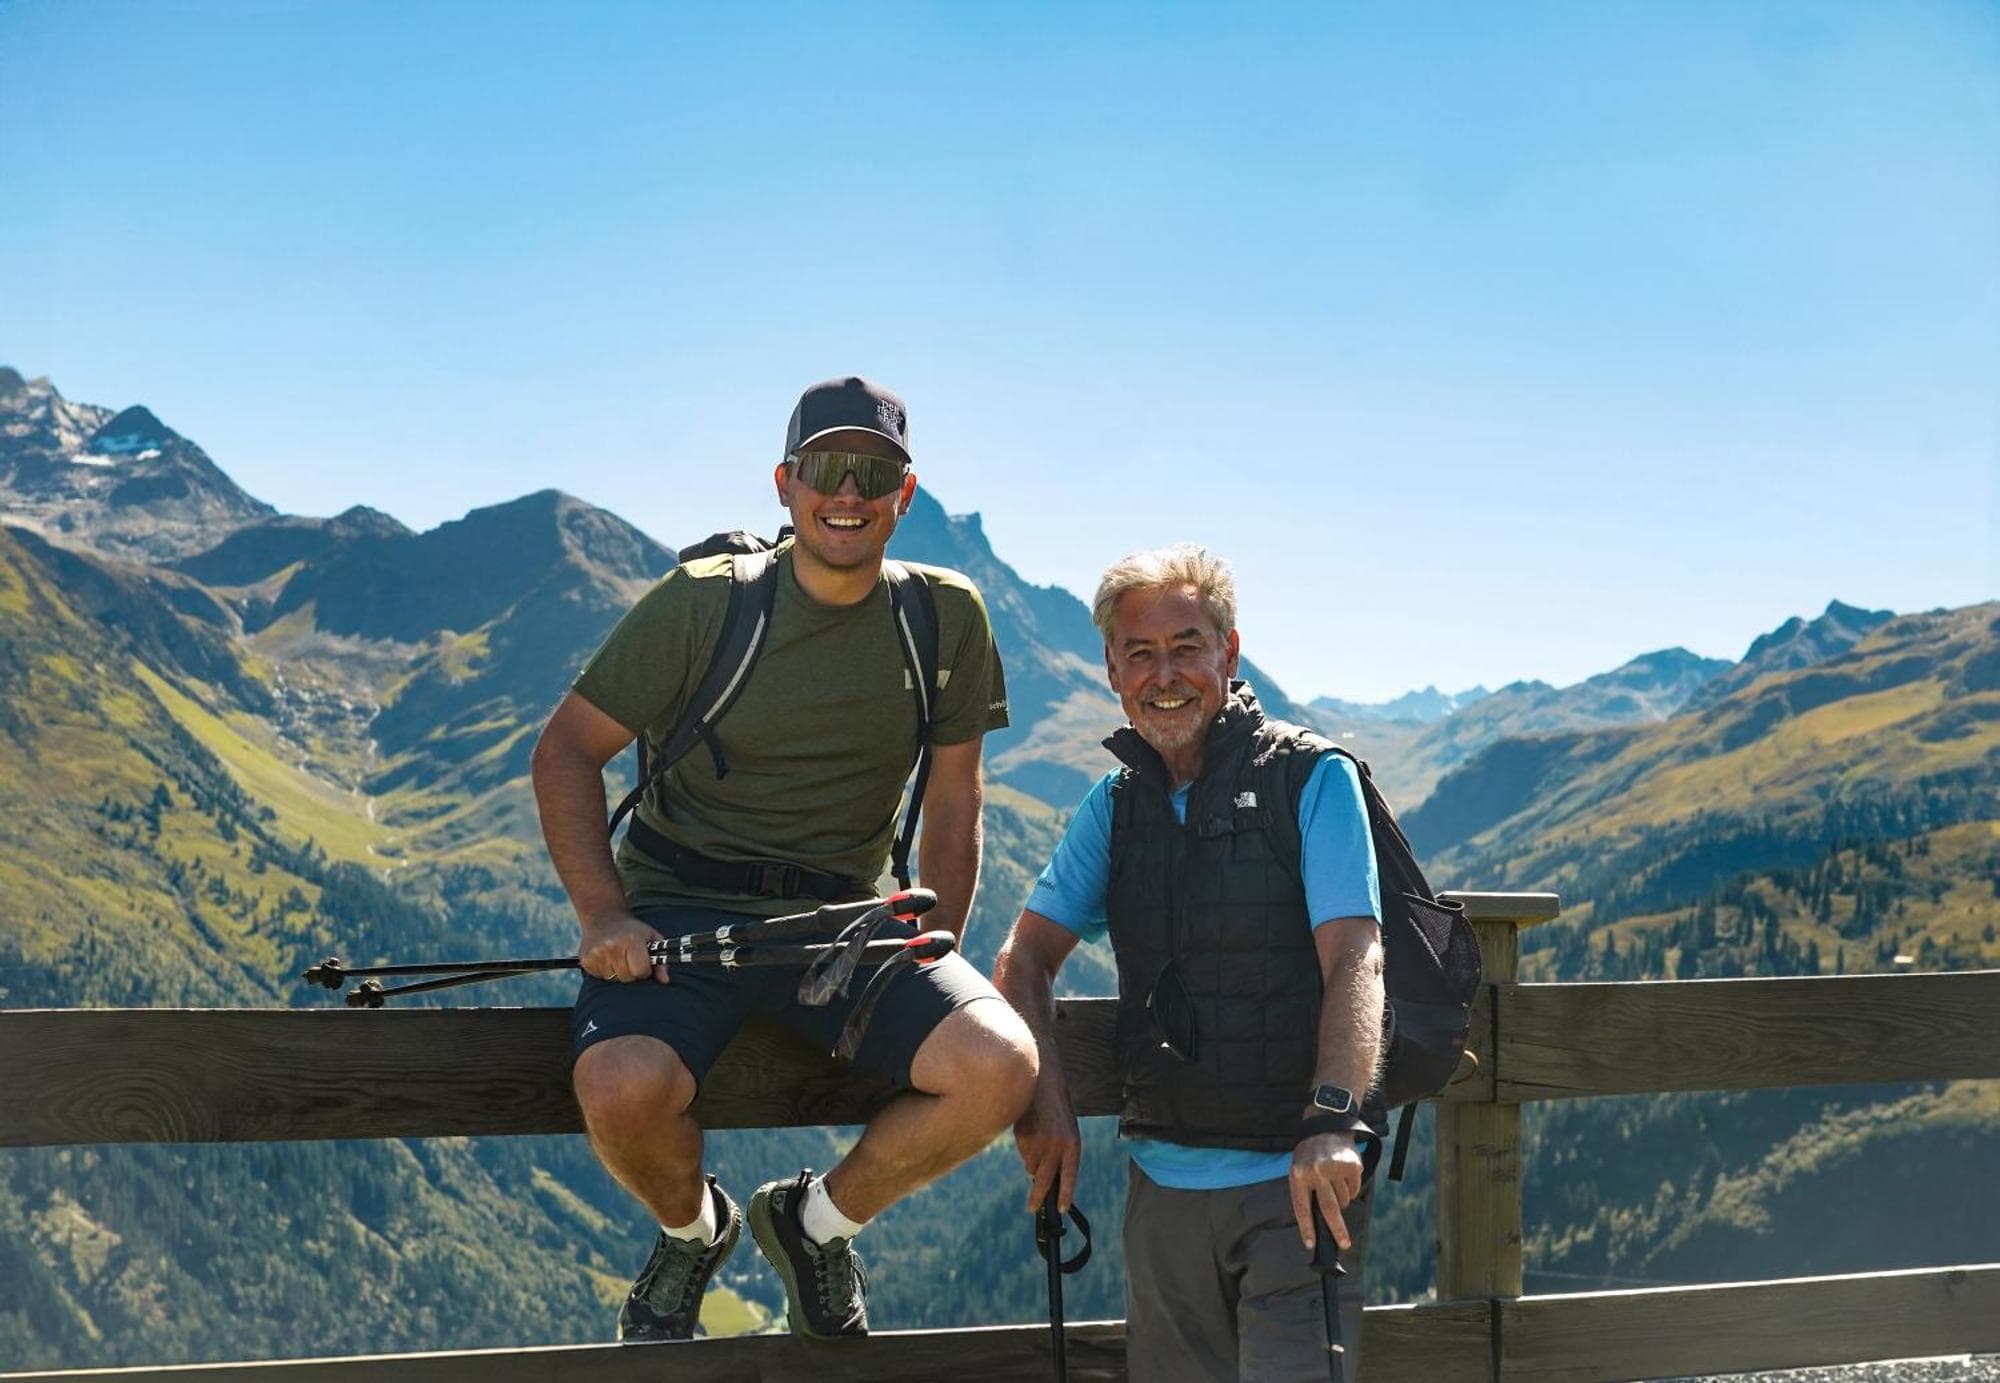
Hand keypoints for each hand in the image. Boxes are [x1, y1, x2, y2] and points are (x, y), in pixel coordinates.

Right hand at [578, 910, 666, 983]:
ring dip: (617, 971)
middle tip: (628, 957)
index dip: (644, 970)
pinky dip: (605, 970)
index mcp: (631, 940)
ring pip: (613, 979)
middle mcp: (613, 946)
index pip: (641, 972)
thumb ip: (661, 961)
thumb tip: (665, 981)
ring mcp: (597, 953)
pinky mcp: (586, 960)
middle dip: (631, 971)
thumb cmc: (632, 930)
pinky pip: (600, 977)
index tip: (641, 961)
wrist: (604, 917)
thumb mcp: (651, 938)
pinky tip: (606, 957)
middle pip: (627, 977)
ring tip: (617, 956)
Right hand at [1013, 1077, 1081, 1214]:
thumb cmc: (1057, 1109)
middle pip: (1045, 1180)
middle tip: (1032, 1208)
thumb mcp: (1066, 1131)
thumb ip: (1060, 1154)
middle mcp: (1056, 1146)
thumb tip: (1041, 1178)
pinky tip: (1030, 1130)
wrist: (1042, 1081)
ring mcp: (1038, 1142)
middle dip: (1038, 1197)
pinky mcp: (1023, 1138)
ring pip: (1030, 1167)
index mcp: (1072, 1144)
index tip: (1062, 1209)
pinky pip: (1022, 1154)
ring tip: (1038, 1139)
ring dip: (1032, 1162)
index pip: (1069, 1176)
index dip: (1066, 1194)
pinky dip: (1025, 1149)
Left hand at [1289, 1131, 1365, 1251]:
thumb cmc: (1309, 1153)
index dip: (1306, 1227)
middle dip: (1337, 1230)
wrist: (1326, 1125)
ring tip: (1334, 1183)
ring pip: (1344, 1200)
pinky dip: (1351, 1189)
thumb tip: (1318, 1223)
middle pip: (1329, 1209)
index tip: (1310, 1244)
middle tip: (1344, 1244)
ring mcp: (1335, 1168)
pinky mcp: (1351, 1165)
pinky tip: (1343, 1175)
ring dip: (1342, 1200)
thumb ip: (1306, 1192)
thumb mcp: (1299, 1168)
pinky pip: (1354, 1189)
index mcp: (1299, 1174)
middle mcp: (1317, 1172)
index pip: (1302, 1207)